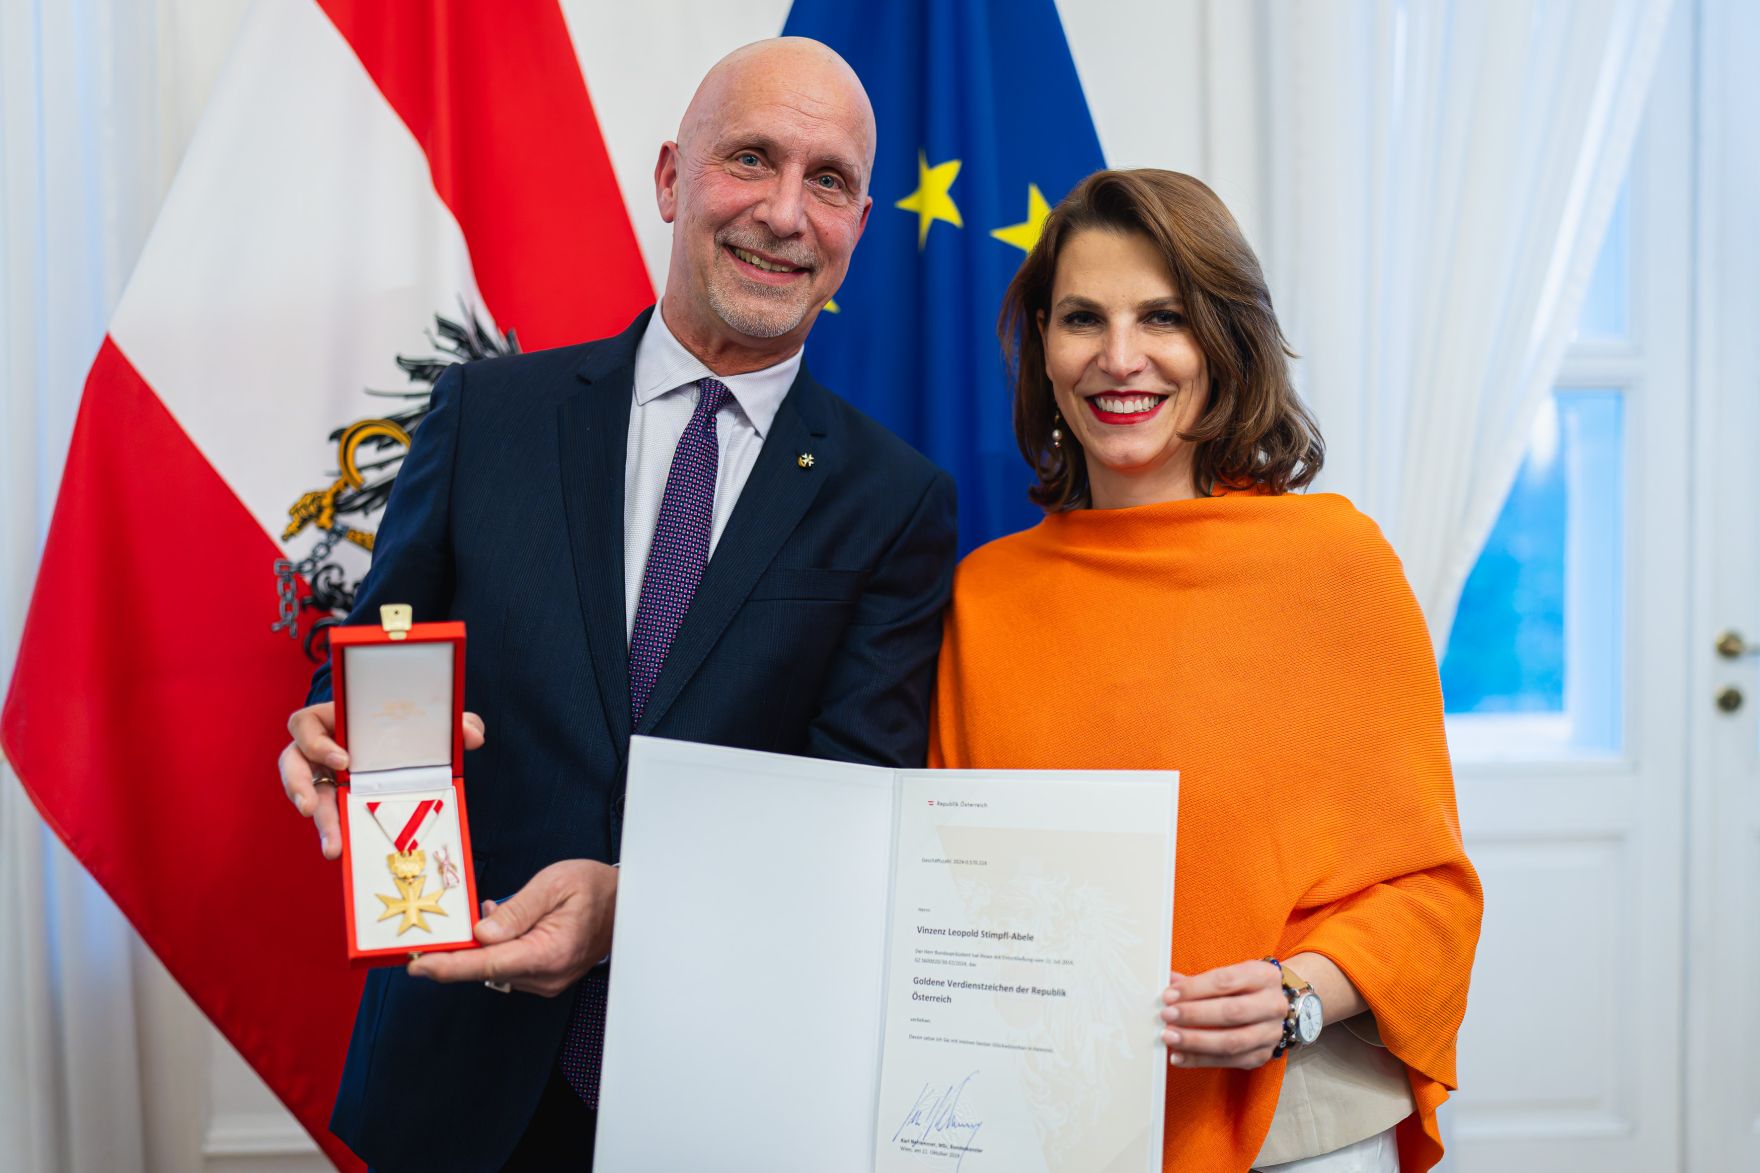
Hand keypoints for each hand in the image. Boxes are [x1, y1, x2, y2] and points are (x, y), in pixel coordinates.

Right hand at [278, 701, 485, 858]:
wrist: (405, 747)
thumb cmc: (406, 728)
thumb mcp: (427, 722)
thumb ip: (451, 723)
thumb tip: (473, 735)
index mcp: (335, 722)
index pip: (305, 724)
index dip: (316, 741)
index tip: (343, 761)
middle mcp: (318, 750)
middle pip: (291, 764)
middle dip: (298, 787)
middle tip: (311, 808)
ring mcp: (322, 778)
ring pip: (305, 797)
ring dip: (319, 822)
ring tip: (332, 847)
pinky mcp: (331, 801)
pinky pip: (326, 817)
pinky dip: (334, 834)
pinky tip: (343, 851)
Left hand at [407, 860, 617, 996]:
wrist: (626, 903)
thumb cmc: (593, 888)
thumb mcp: (553, 885)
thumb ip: (516, 911)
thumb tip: (480, 935)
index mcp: (550, 952)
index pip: (488, 964)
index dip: (448, 966)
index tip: (418, 966)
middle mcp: (547, 976)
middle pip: (487, 968)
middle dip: (469, 944)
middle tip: (471, 915)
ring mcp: (547, 982)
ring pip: (496, 968)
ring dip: (488, 943)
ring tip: (506, 911)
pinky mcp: (545, 980)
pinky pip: (509, 967)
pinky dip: (501, 948)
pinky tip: (511, 925)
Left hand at [1159, 959, 1286, 1068]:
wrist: (1277, 1006)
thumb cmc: (1246, 988)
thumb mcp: (1230, 975)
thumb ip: (1199, 981)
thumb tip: (1168, 982)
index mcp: (1263, 976)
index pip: (1225, 981)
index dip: (1194, 988)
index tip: (1169, 995)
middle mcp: (1272, 1005)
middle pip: (1231, 1012)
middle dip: (1194, 1015)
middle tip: (1167, 1016)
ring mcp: (1271, 1033)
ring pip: (1231, 1041)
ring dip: (1195, 1041)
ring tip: (1170, 1037)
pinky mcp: (1262, 1055)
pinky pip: (1229, 1061)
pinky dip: (1201, 1060)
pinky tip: (1180, 1056)